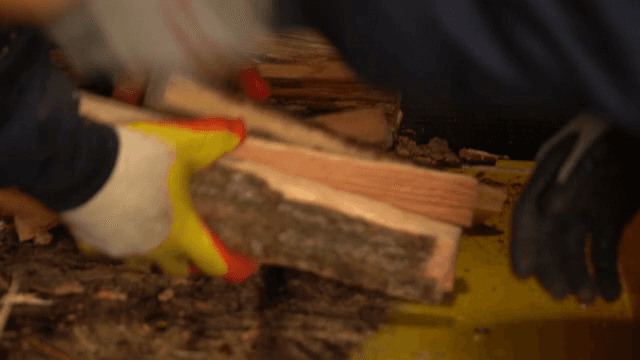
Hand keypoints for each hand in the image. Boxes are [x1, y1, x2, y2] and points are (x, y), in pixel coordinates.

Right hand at [62, 117, 257, 282]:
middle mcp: (153, 249)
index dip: (234, 266)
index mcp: (181, 233)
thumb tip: (241, 131)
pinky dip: (123, 239)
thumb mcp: (185, 143)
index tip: (245, 264)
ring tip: (161, 234)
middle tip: (199, 247)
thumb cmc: (137, 158)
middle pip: (179, 269)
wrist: (79, 165)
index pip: (215, 262)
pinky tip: (124, 223)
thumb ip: (216, 140)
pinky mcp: (93, 243)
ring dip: (157, 253)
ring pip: (145, 262)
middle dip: (192, 261)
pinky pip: (114, 249)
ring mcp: (122, 249)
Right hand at [511, 112, 639, 302]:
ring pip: (575, 247)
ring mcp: (587, 205)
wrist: (637, 121)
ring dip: (578, 274)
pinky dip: (605, 272)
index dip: (524, 243)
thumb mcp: (591, 143)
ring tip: (585, 299)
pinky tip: (608, 293)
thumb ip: (569, 170)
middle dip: (551, 266)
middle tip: (558, 293)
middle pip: (549, 236)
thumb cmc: (614, 126)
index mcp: (550, 174)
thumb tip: (550, 206)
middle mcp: (562, 194)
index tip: (523, 272)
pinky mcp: (611, 214)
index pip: (528, 213)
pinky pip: (603, 248)